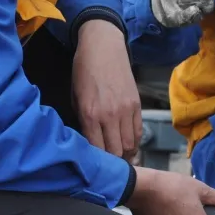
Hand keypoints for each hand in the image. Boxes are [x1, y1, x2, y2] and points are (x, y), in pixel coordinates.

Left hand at [71, 19, 142, 159]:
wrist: (103, 47)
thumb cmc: (83, 72)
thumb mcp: (76, 98)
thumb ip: (83, 122)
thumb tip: (89, 143)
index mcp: (90, 115)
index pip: (98, 150)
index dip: (98, 162)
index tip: (96, 167)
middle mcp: (110, 115)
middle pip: (117, 152)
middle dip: (113, 162)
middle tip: (109, 166)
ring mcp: (126, 110)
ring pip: (130, 145)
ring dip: (125, 154)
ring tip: (119, 157)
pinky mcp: (137, 104)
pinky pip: (138, 131)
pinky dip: (134, 141)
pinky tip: (127, 143)